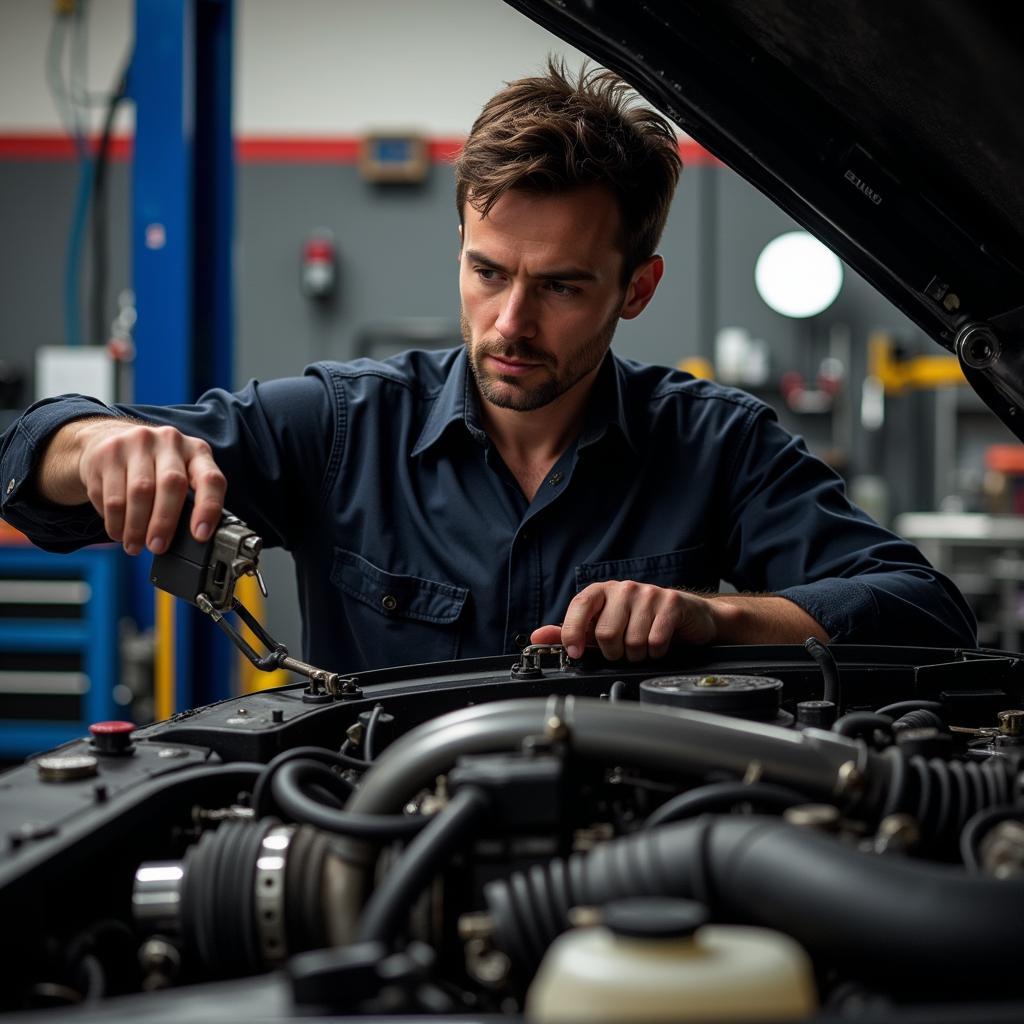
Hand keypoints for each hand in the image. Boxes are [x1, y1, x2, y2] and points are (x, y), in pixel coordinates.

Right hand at [48, 418, 225, 555]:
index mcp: (196, 450)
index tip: (200, 535)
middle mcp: (169, 441)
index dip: (208, 508)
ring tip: (135, 545)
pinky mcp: (107, 453)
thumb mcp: (182, 472)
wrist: (109, 438)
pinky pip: (112, 495)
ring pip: (138, 492)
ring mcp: (136, 443)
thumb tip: (191, 538)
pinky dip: (115, 521)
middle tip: (158, 546)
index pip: (210, 479)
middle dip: (164, 522)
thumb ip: (191, 498)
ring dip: (136, 527)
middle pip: (171, 484)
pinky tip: (119, 532)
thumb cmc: (155, 466)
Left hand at [530, 581, 717, 661]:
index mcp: (602, 591)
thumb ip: (570, 632)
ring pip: (632, 642)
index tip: (575, 653)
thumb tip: (537, 637)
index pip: (580, 606)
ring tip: (642, 647)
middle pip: (606, 634)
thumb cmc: (640, 622)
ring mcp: (648, 593)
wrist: (687, 616)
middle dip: (614, 653)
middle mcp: (624, 588)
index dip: (573, 632)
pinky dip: (656, 652)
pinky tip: (659, 645)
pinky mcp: (670, 603)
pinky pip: (655, 641)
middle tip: (622, 650)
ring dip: (637, 655)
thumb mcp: (601, 627)